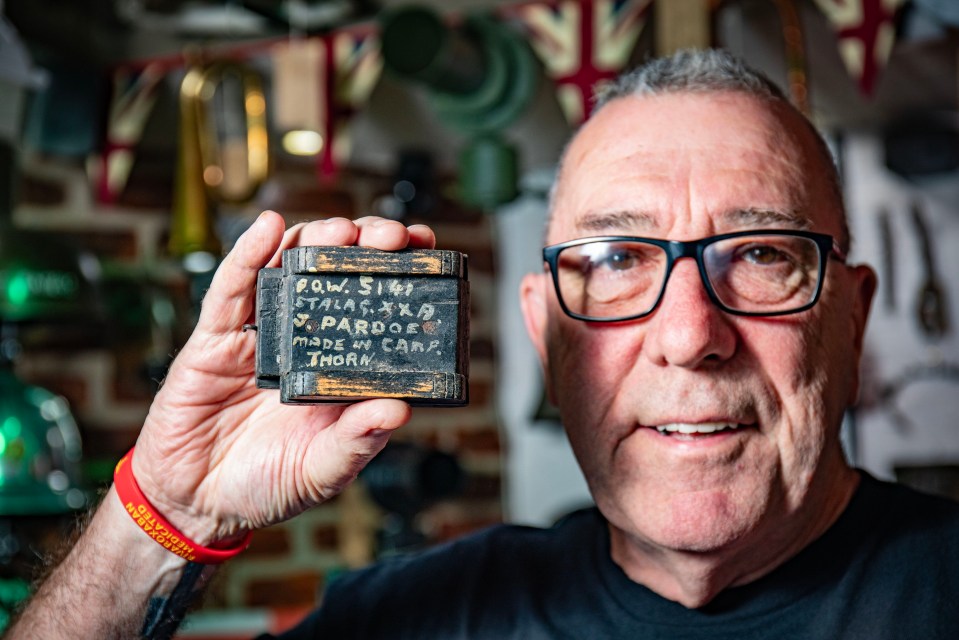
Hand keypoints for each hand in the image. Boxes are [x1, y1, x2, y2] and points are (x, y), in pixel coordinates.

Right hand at [130, 212, 436, 543]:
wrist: (196, 500)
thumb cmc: (267, 484)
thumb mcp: (322, 470)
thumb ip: (357, 442)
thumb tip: (400, 412)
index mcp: (339, 367)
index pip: (376, 307)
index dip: (400, 273)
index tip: (426, 249)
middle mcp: (305, 340)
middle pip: (338, 275)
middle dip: (366, 245)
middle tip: (392, 235)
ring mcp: (260, 334)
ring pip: (289, 269)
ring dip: (316, 239)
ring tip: (340, 229)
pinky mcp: (215, 338)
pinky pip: (231, 288)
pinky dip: (250, 254)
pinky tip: (269, 228)